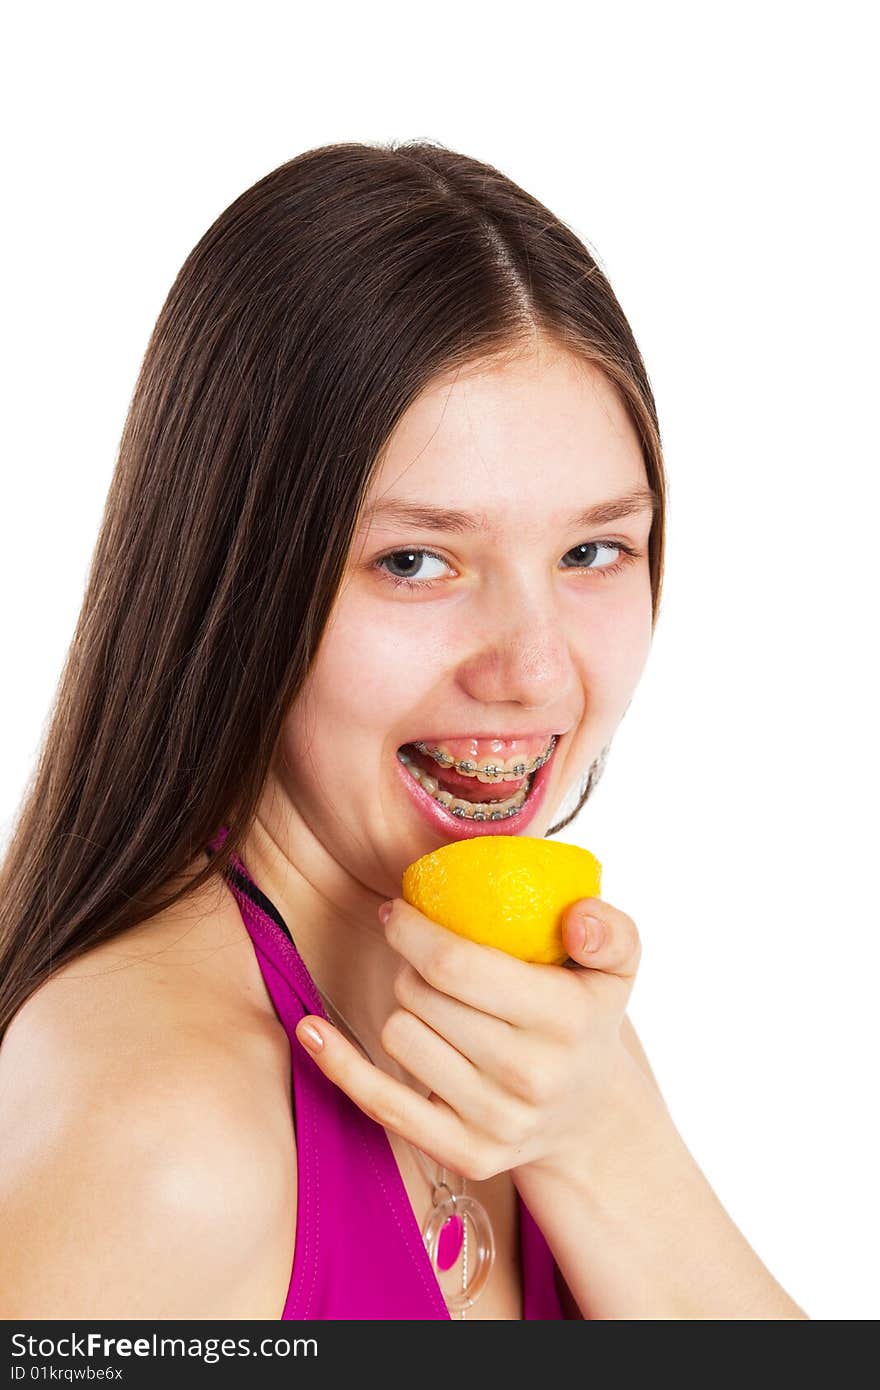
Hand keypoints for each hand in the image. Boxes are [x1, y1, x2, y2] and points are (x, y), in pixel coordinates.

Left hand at [294, 894, 647, 1183]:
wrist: (590, 1116)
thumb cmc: (586, 1018)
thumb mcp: (617, 966)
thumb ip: (610, 930)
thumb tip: (576, 915)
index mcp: (563, 1019)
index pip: (455, 964)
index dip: (412, 930)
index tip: (401, 911)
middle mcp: (530, 1076)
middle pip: (419, 996)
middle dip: (410, 963)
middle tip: (426, 957)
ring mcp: (496, 1122)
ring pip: (398, 1037)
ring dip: (402, 1006)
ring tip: (429, 1000)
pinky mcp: (465, 1155)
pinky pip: (379, 1103)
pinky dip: (339, 1063)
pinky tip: (313, 1028)